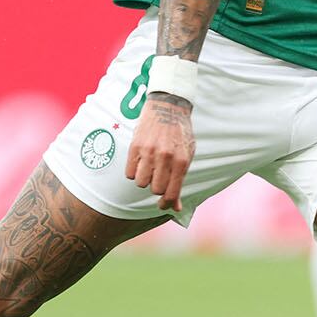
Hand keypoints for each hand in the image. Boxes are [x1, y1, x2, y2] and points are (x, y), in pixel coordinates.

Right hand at [124, 94, 194, 211]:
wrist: (168, 107)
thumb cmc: (179, 134)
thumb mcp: (187, 156)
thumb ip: (181, 181)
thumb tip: (177, 208)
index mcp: (181, 161)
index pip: (171, 193)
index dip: (166, 204)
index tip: (163, 205)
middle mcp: (165, 157)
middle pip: (155, 190)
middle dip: (157, 188)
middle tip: (158, 179)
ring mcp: (149, 151)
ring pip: (141, 183)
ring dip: (145, 180)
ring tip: (150, 169)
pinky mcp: (135, 146)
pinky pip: (129, 173)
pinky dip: (134, 172)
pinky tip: (140, 163)